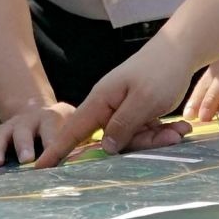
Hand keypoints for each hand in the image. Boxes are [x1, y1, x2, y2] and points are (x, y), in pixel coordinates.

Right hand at [0, 102, 77, 167]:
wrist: (36, 111)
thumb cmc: (60, 126)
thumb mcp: (73, 124)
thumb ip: (82, 138)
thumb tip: (99, 152)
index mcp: (50, 118)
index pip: (52, 130)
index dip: (52, 144)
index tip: (52, 160)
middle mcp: (28, 121)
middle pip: (24, 131)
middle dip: (24, 145)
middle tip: (25, 160)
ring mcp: (10, 127)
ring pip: (1, 136)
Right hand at [34, 35, 194, 168]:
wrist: (180, 49)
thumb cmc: (160, 71)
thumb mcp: (143, 101)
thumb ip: (123, 125)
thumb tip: (105, 148)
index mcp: (101, 101)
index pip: (73, 130)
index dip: (56, 150)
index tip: (38, 169)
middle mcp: (108, 106)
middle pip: (113, 141)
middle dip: (142, 143)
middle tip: (170, 136)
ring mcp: (122, 109)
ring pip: (132, 137)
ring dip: (157, 137)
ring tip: (180, 129)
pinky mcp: (137, 111)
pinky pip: (144, 131)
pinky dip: (161, 131)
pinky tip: (179, 126)